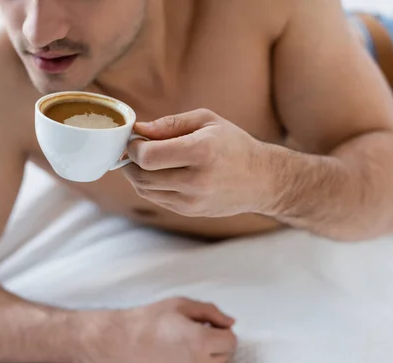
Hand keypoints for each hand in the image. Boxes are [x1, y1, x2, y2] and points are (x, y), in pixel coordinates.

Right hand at [108, 297, 237, 362]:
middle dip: (218, 343)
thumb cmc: (149, 319)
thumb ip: (211, 312)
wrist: (121, 341)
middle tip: (200, 331)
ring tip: (184, 340)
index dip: (223, 330)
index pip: (231, 341)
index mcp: (201, 341)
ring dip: (207, 354)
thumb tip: (230, 322)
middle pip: (225, 356)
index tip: (210, 324)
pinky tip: (176, 352)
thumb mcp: (181, 305)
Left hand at [124, 109, 274, 216]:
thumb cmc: (233, 144)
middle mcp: (196, 180)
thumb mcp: (207, 121)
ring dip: (136, 174)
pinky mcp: (189, 212)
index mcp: (202, 151)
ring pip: (145, 190)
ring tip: (146, 159)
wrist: (262, 180)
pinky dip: (149, 185)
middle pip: (142, 175)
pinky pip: (155, 199)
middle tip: (135, 148)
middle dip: (130, 160)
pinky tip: (158, 172)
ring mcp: (192, 200)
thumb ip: (170, 124)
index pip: (148, 157)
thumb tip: (138, 130)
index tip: (137, 139)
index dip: (134, 147)